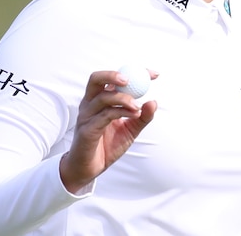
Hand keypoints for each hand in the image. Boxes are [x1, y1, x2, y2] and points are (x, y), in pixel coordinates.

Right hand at [59, 69, 157, 192]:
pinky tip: (134, 114)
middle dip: (113, 75)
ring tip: (137, 107)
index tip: (154, 74)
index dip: (134, 72)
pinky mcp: (87, 129)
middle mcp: (90, 104)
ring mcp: (87, 116)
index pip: (113, 78)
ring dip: (124, 98)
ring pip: (103, 97)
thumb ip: (142, 117)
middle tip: (131, 80)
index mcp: (99, 100)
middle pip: (96, 79)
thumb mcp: (130, 130)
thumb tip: (154, 102)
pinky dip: (121, 112)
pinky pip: (105, 115)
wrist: (89, 169)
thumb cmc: (107, 146)